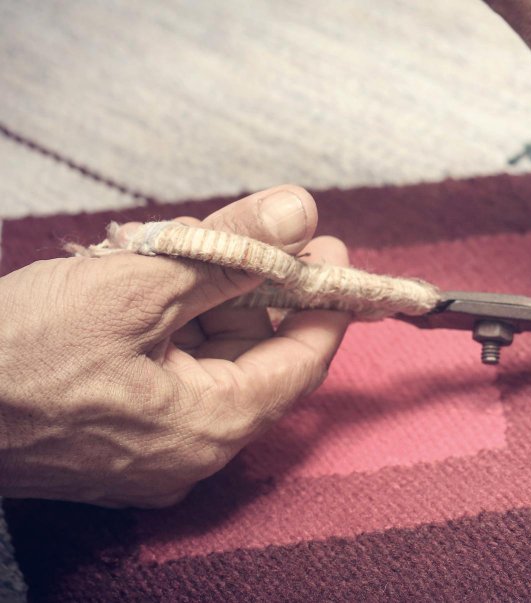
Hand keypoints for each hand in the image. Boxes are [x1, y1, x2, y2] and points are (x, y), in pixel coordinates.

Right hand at [0, 186, 349, 506]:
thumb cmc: (14, 354)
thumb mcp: (136, 285)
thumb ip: (229, 251)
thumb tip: (298, 212)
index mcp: (211, 427)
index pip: (303, 361)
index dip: (325, 300)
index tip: (331, 249)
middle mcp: (192, 451)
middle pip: (258, 358)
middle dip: (264, 289)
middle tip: (271, 233)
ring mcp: (152, 450)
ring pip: (212, 361)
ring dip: (216, 299)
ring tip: (203, 243)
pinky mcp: (116, 437)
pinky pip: (172, 374)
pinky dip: (178, 324)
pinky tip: (162, 279)